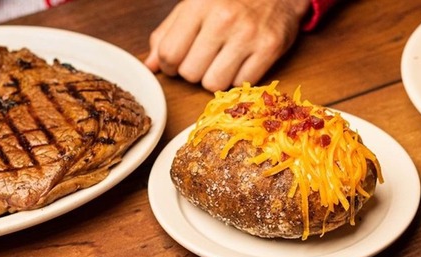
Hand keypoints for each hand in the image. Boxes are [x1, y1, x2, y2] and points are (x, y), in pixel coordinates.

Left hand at [144, 0, 310, 91]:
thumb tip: (150, 65)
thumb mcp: (195, 5)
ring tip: (222, 62)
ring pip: (214, 83)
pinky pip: (241, 84)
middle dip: (193, 72)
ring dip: (214, 78)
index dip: (169, 65)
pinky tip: (241, 63)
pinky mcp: (269, 48)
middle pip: (190, 73)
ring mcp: (248, 35)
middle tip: (204, 60)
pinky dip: (238, 79)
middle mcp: (223, 19)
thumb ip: (168, 33)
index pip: (169, 54)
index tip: (177, 63)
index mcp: (199, 5)